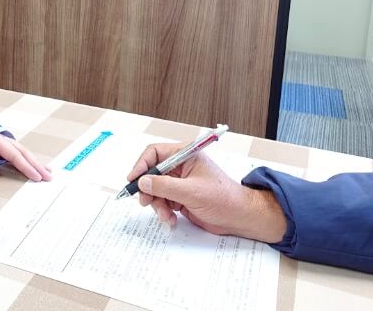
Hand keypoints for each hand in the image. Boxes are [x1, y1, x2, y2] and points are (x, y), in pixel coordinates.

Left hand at [0, 134, 52, 181]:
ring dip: (37, 163)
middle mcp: (5, 141)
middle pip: (25, 154)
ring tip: (49, 172)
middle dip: (37, 166)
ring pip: (25, 153)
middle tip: (49, 177)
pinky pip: (20, 154)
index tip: (36, 177)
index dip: (26, 167)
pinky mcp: (5, 147)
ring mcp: (6, 143)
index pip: (15, 156)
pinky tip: (37, 166)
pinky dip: (30, 160)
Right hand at [128, 142, 286, 242]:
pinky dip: (163, 211)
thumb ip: (165, 186)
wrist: (239, 218)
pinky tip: (170, 219)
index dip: (141, 165)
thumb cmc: (223, 198)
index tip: (133, 179)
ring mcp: (179, 182)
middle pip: (152, 173)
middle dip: (148, 189)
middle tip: (145, 202)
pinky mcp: (180, 197)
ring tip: (165, 215)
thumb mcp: (191, 191)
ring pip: (155, 190)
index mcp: (185, 155)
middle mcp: (180, 166)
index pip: (154, 153)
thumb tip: (143, 182)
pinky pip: (162, 202)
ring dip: (156, 204)